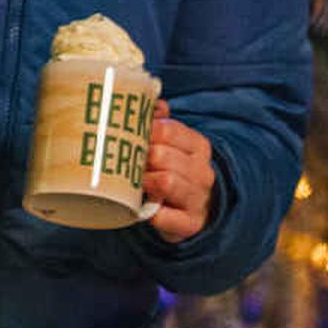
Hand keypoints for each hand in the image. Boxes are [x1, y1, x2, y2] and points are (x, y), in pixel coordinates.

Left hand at [140, 113, 216, 241]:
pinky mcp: (190, 223)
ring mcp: (198, 198)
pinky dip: (151, 213)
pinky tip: (144, 209)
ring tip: (133, 184)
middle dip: (140, 159)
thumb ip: (161, 123)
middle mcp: (202, 171)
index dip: (143, 133)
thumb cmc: (176, 173)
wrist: (196, 212)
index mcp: (198, 146)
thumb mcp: (173, 146)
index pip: (168, 130)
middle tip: (125, 164)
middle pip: (162, 155)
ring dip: (143, 182)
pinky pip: (165, 216)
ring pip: (166, 181)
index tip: (128, 139)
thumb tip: (152, 104)